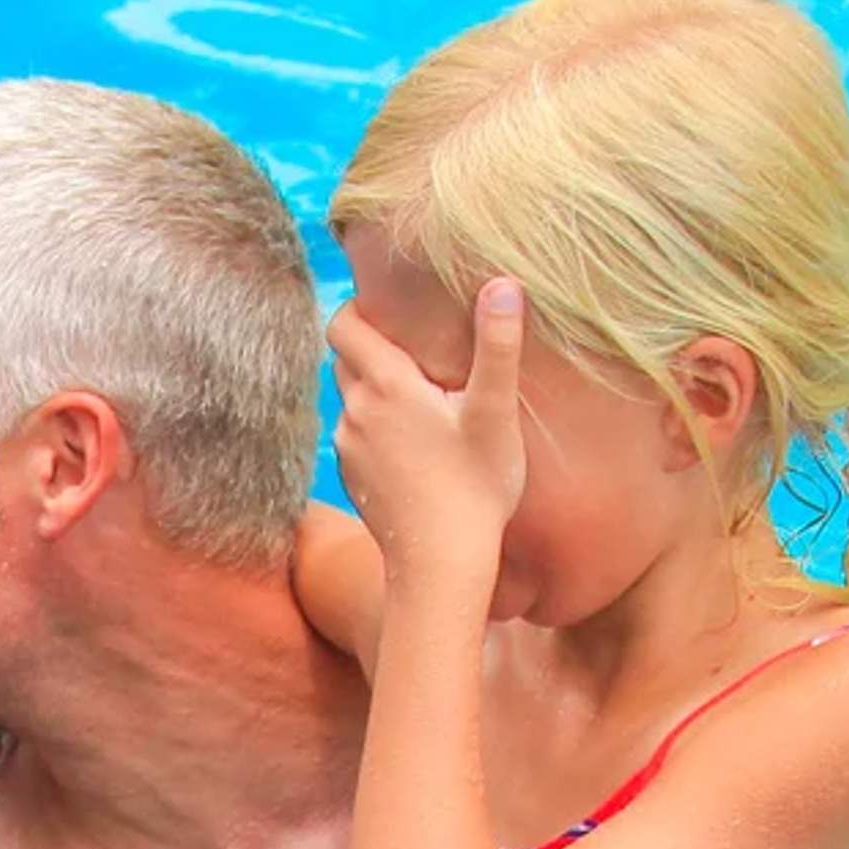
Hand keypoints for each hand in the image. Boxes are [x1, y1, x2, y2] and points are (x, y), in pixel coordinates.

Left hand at [324, 279, 526, 576]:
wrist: (439, 564)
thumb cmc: (474, 488)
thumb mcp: (495, 413)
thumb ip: (497, 345)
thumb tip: (503, 283)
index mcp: (385, 385)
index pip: (344, 322)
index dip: (361, 306)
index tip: (394, 305)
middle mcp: (354, 411)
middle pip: (344, 356)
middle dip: (372, 344)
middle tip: (416, 347)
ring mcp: (347, 447)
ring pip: (350, 397)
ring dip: (375, 388)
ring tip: (421, 396)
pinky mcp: (352, 476)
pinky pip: (355, 434)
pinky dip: (376, 426)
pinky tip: (414, 443)